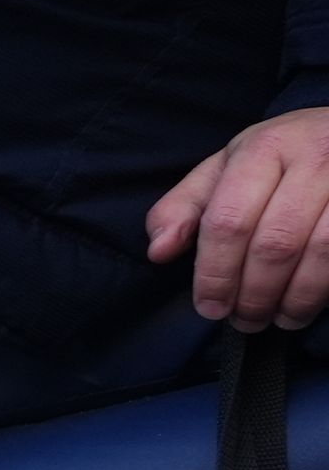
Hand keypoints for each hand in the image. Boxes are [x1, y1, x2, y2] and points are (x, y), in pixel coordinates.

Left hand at [150, 105, 328, 333]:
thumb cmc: (280, 157)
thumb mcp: (225, 168)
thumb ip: (184, 207)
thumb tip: (158, 251)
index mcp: (265, 147)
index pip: (229, 220)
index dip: (215, 272)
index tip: (209, 307)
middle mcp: (315, 157)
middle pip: (275, 243)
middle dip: (254, 294)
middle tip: (243, 321)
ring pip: (322, 253)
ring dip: (295, 299)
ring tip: (278, 319)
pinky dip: (327, 288)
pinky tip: (309, 303)